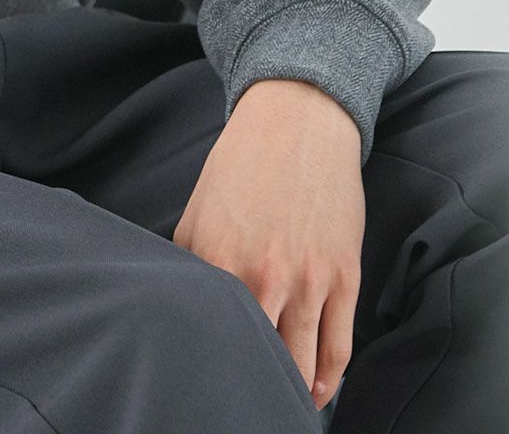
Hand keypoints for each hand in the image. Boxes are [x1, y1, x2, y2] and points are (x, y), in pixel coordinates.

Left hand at [172, 77, 364, 412]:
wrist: (297, 122)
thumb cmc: (241, 166)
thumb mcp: (197, 211)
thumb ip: (188, 262)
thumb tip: (180, 306)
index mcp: (220, 258)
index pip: (212, 332)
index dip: (208, 361)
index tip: (203, 379)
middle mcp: (265, 275)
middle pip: (260, 357)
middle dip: (250, 380)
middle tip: (238, 396)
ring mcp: (311, 279)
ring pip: (302, 363)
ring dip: (291, 390)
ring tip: (277, 402)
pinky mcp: (345, 277)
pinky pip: (339, 346)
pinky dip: (328, 378)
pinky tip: (315, 389)